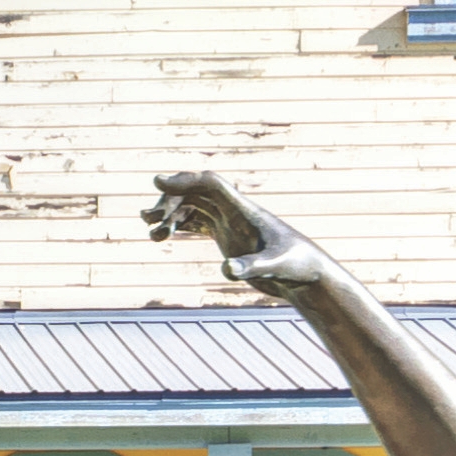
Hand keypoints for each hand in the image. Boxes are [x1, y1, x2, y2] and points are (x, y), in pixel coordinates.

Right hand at [146, 171, 324, 293]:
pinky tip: (160, 236)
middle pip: (196, 193)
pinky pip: (197, 221)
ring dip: (170, 215)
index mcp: (244, 210)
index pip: (211, 184)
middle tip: (150, 222)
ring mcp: (230, 222)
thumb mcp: (273, 268)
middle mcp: (235, 211)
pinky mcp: (227, 236)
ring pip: (193, 206)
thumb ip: (250, 268)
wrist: (305, 274)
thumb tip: (227, 270)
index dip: (184, 180)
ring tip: (152, 234)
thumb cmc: (295, 267)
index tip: (157, 182)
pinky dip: (177, 225)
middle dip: (170, 202)